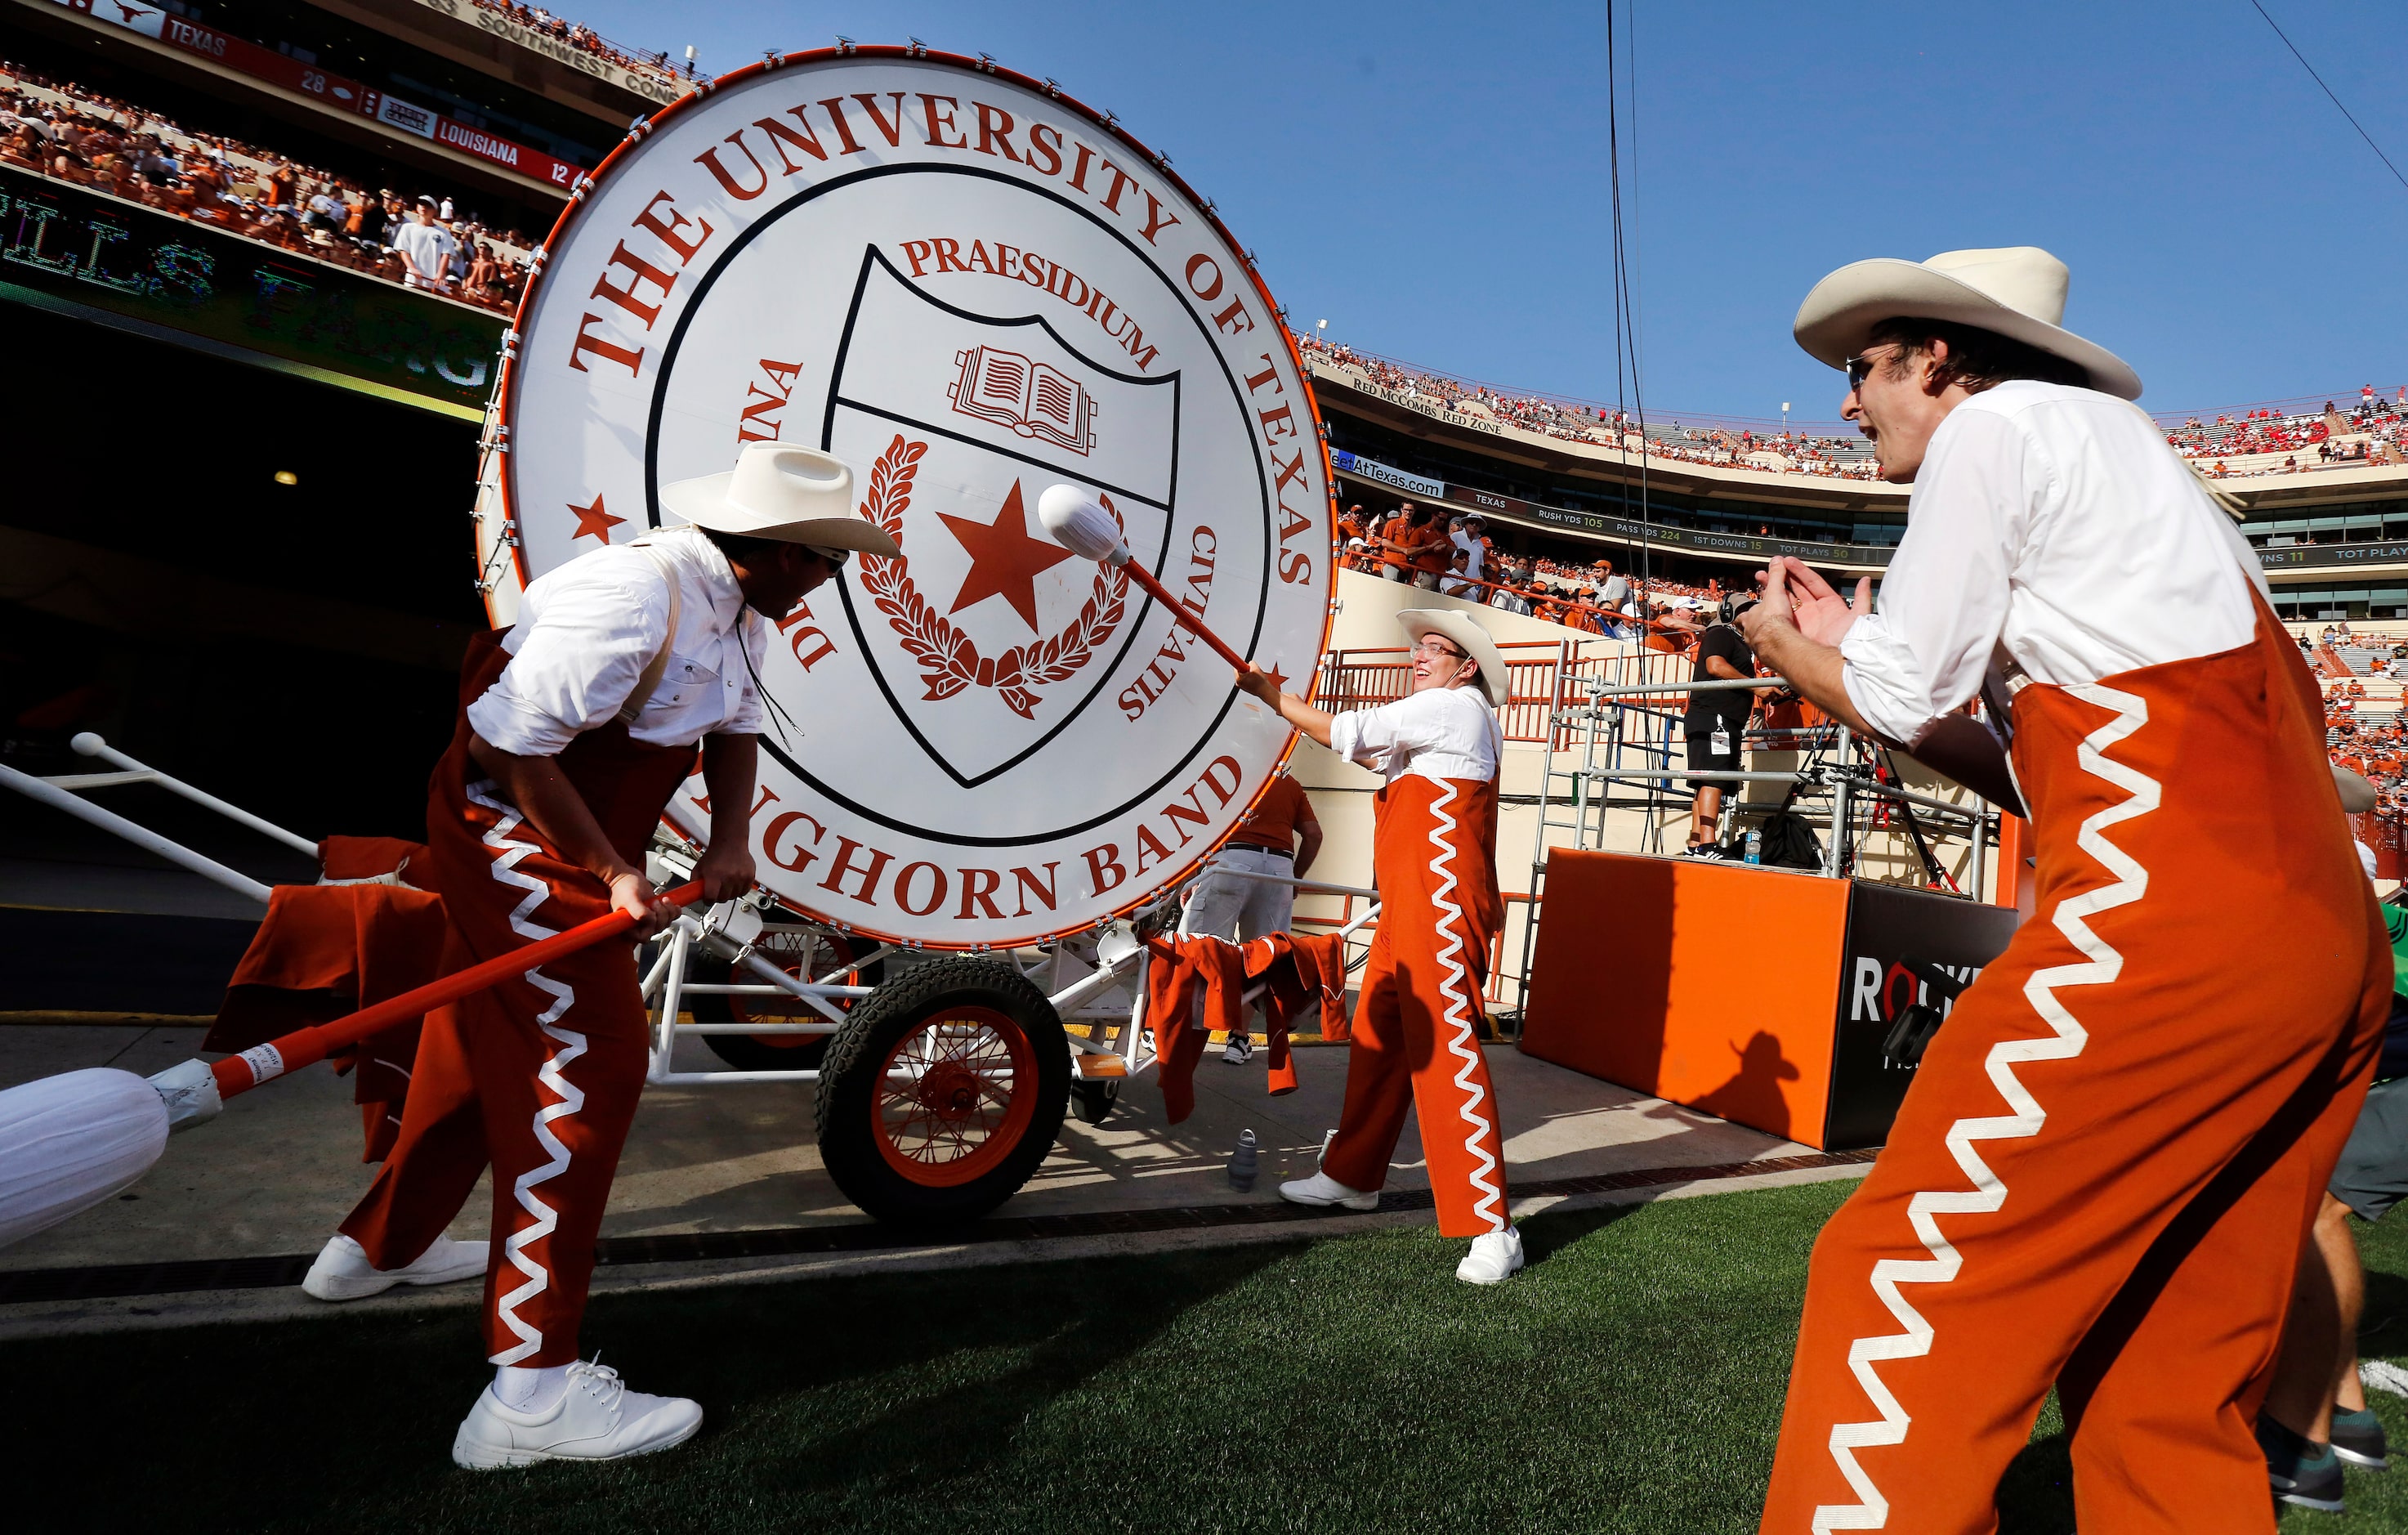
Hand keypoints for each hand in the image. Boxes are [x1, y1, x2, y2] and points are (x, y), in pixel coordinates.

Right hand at [605, 867, 673, 940]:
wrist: (625, 875)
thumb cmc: (623, 886)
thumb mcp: (630, 899)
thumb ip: (639, 913)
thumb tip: (650, 920)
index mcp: (627, 927)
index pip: (644, 937)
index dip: (651, 927)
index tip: (650, 913)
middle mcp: (637, 925)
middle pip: (657, 930)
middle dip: (661, 915)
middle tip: (655, 903)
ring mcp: (647, 919)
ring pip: (665, 923)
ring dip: (668, 912)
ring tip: (661, 900)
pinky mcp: (656, 912)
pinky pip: (671, 917)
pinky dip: (674, 910)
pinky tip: (670, 903)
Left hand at [693, 841, 756, 903]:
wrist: (730, 842)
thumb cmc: (715, 854)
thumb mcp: (699, 867)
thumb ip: (695, 882)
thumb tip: (693, 894)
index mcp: (714, 875)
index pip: (711, 898)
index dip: (708, 900)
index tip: (708, 899)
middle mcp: (728, 876)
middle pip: (723, 899)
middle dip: (718, 896)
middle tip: (716, 890)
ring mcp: (740, 877)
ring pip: (734, 896)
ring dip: (729, 893)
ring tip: (726, 883)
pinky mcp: (749, 876)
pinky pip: (744, 891)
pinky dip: (739, 889)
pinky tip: (735, 882)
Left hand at [1236, 666, 1283, 705]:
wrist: (1265, 691)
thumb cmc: (1261, 683)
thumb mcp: (1256, 668)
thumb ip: (1251, 663)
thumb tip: (1250, 663)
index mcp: (1239, 678)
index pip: (1236, 667)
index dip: (1240, 663)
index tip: (1236, 659)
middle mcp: (1238, 683)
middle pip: (1240, 671)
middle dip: (1247, 670)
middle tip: (1253, 672)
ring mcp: (1241, 686)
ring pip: (1244, 675)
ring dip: (1249, 674)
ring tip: (1256, 677)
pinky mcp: (1245, 688)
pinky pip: (1246, 680)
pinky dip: (1250, 679)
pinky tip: (1256, 680)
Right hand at [1754, 557, 1869, 648]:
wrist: (1837, 662)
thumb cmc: (1849, 641)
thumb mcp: (1859, 616)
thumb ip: (1863, 598)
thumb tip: (1865, 580)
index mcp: (1830, 605)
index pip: (1813, 582)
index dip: (1800, 571)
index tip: (1788, 562)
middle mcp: (1815, 612)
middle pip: (1797, 588)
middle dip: (1784, 576)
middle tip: (1773, 566)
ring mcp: (1803, 621)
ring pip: (1786, 600)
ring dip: (1774, 588)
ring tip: (1762, 577)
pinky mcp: (1793, 631)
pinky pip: (1780, 615)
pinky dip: (1771, 606)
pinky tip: (1763, 598)